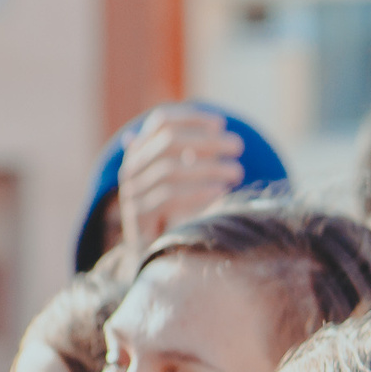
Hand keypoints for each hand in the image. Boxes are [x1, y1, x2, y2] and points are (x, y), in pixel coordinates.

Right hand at [118, 106, 246, 252]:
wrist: (152, 253)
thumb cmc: (175, 212)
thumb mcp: (183, 179)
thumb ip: (193, 155)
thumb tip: (216, 129)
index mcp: (141, 152)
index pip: (161, 122)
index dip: (190, 118)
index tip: (221, 123)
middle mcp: (132, 167)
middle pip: (168, 142)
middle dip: (206, 141)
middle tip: (238, 146)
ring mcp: (132, 191)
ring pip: (170, 169)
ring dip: (208, 168)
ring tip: (237, 171)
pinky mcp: (139, 215)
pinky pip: (168, 198)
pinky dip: (197, 192)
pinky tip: (221, 192)